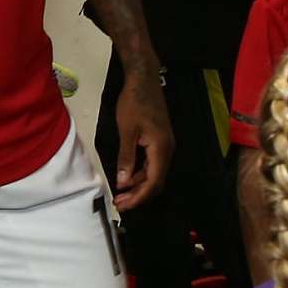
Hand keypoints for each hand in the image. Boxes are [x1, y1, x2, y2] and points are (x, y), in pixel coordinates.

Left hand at [112, 65, 173, 210]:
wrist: (143, 81)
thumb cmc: (134, 103)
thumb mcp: (127, 131)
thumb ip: (126, 157)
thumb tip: (123, 182)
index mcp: (161, 149)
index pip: (153, 182)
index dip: (139, 197)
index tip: (123, 206)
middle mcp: (167, 150)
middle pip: (155, 181)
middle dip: (138, 195)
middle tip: (120, 203)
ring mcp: (165, 146)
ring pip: (153, 173)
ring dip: (138, 185)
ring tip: (120, 193)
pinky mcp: (159, 141)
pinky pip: (152, 164)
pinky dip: (139, 173)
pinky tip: (126, 176)